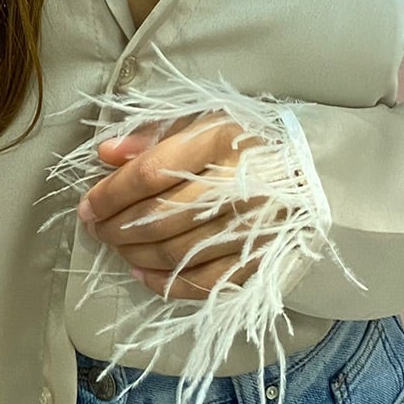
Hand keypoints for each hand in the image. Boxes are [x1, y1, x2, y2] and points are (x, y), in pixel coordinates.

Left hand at [76, 114, 273, 297]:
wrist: (315, 172)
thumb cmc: (250, 142)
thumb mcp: (206, 120)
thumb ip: (155, 135)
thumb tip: (107, 153)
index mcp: (222, 141)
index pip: (151, 173)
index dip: (110, 194)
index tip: (87, 204)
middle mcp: (238, 185)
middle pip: (159, 216)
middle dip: (116, 227)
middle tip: (96, 228)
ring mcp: (251, 227)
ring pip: (176, 252)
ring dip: (133, 253)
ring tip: (116, 245)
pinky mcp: (260, 259)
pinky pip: (204, 282)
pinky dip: (166, 283)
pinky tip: (142, 273)